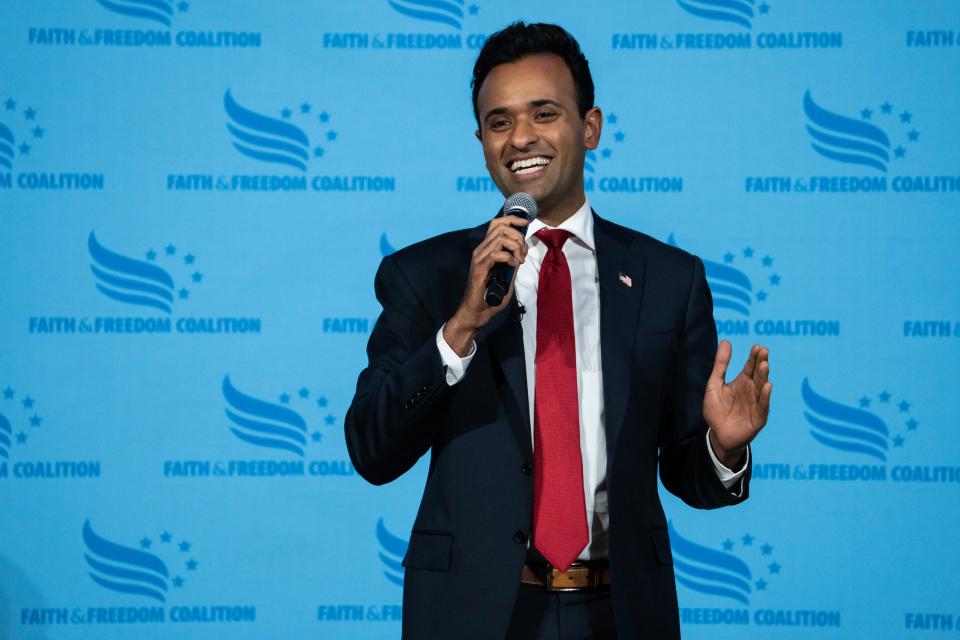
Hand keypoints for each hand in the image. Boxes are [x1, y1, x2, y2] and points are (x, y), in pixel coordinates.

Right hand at [443, 215, 528, 355]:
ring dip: (516, 247)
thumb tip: (523, 251)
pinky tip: (513, 265)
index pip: (497, 224)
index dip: (512, 219)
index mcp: (486, 249)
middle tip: (523, 252)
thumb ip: (512, 262)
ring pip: (500, 238)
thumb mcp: (507, 276)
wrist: (477, 312)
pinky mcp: (479, 268)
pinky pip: (496, 254)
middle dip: (518, 236)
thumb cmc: (490, 296)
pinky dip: (509, 257)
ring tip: (519, 260)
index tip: (524, 223)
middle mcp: (481, 250)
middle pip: (501, 227)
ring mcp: (479, 258)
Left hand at [703, 341, 771, 467]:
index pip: (750, 366)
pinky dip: (765, 396)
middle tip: (763, 351)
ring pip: (761, 387)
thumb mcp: (714, 384)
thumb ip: (720, 365)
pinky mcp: (758, 417)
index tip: (757, 346)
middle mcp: (751, 390)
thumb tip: (726, 341)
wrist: (718, 435)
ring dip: (763, 376)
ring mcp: (756, 403)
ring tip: (764, 365)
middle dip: (761, 363)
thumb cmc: (716, 410)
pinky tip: (767, 386)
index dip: (753, 357)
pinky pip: (763, 405)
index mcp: (742, 382)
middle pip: (758, 374)